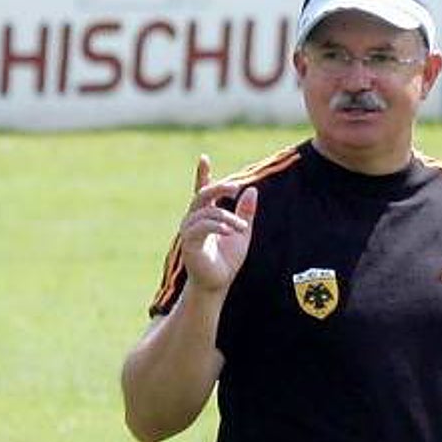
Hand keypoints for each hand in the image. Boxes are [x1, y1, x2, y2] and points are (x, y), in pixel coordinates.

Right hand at [179, 155, 256, 293]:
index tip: (204, 157)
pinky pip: (200, 228)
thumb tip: (252, 189)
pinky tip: (228, 230)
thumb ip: (246, 212)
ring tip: (241, 227)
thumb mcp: (242, 233)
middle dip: (218, 187)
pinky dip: (216, 226)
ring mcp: (189, 231)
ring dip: (227, 217)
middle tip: (236, 186)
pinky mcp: (189, 243)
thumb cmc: (227, 260)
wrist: (217, 284)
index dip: (202, 174)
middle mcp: (194, 219)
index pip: (202, 190)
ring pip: (206, 212)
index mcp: (206, 215)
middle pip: (202, 195)